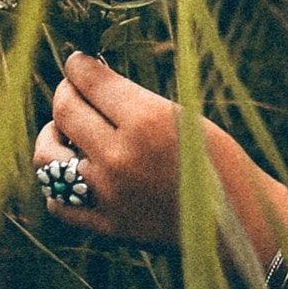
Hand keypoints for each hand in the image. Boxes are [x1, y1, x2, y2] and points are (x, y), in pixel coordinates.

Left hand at [34, 51, 287, 267]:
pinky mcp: (107, 226)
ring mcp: (109, 194)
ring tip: (66, 131)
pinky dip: (57, 185)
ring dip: (52, 135)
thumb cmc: (220, 161)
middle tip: (74, 90)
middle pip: (64, 110)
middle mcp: (120, 156)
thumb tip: (93, 79)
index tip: (78, 62)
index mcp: (146, 120)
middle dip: (66, 92)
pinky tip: (72, 172)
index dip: (78, 65)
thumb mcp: (184, 115)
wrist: (239, 224)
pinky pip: (58, 203)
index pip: (89, 80)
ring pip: (47, 156)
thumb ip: (135, 100)